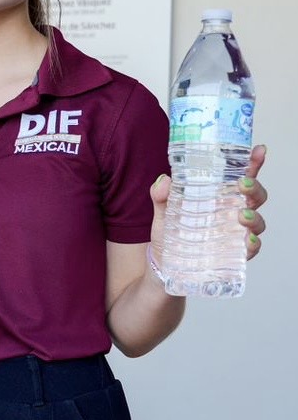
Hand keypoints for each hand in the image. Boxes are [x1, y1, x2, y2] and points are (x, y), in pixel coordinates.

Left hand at [148, 144, 268, 266]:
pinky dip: (253, 244)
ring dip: (254, 217)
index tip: (258, 150)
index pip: (241, 175)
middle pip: (254, 196)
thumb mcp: (163, 214)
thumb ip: (161, 196)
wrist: (163, 268)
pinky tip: (247, 241)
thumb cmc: (169, 237)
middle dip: (254, 187)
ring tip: (241, 215)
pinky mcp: (234, 254)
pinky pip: (251, 248)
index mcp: (219, 196)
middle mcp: (231, 212)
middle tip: (242, 184)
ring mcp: (235, 233)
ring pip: (257, 221)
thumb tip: (163, 180)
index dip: (252, 162)